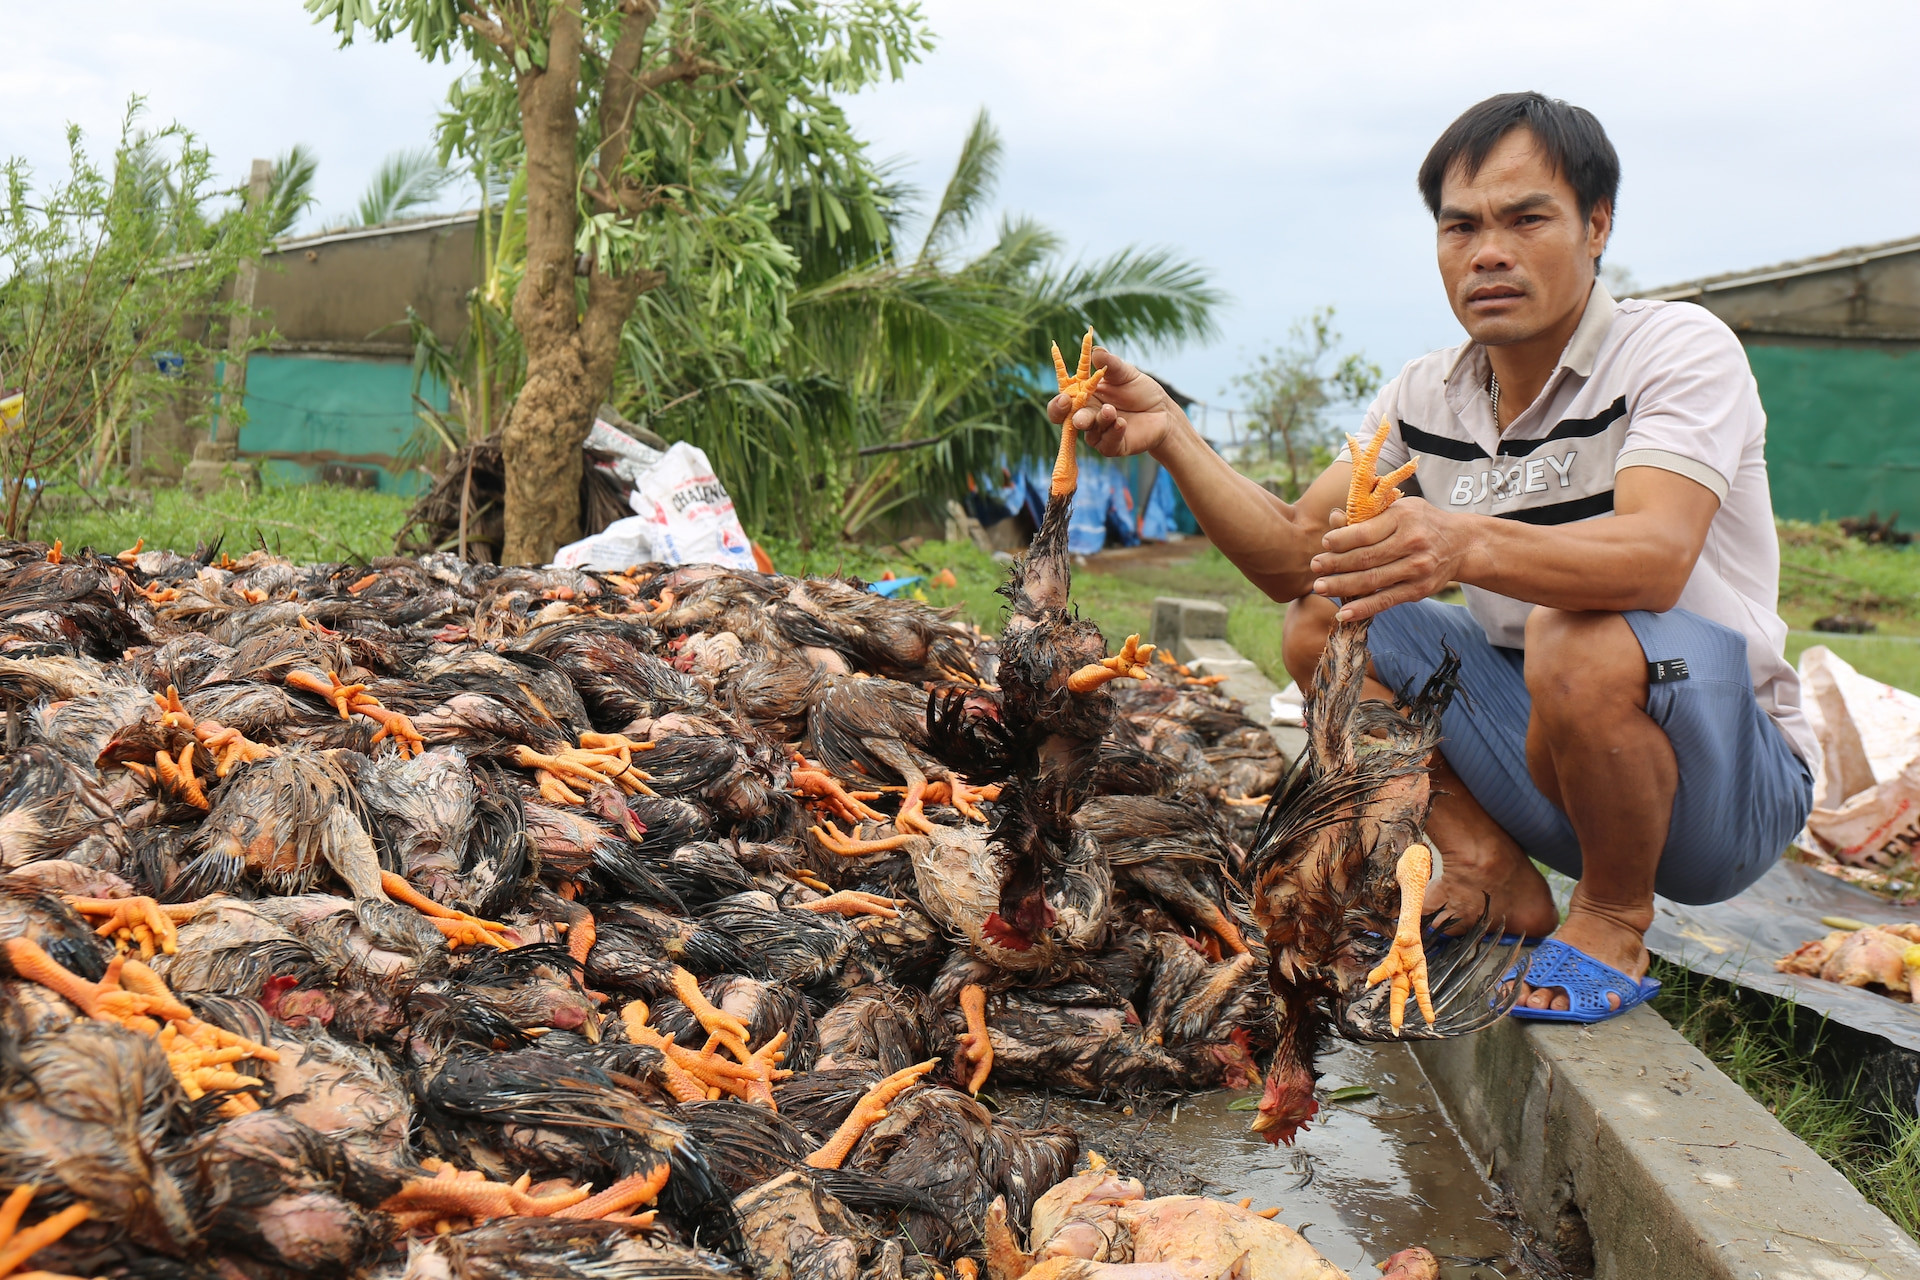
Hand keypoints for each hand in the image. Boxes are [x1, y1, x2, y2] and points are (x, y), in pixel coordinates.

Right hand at [1046, 347, 1185, 457]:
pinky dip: (1113, 433)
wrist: (1162, 410)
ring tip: (1110, 411)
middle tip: (1080, 417)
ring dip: (1099, 422)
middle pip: (1069, 422)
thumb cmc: (1139, 390)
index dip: (1059, 404)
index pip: (1063, 404)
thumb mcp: (1125, 372)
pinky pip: (1107, 444)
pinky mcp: (1114, 446)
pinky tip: (1121, 424)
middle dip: (1075, 418)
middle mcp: (1088, 417)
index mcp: (1084, 398)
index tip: (1065, 398)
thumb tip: (1095, 349)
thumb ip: (1109, 363)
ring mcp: (1099, 433)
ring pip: (1090, 434)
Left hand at [1310, 498, 1470, 621]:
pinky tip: (1342, 613)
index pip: (1365, 532)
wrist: (1462, 544)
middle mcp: (1412, 543)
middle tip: (1314, 567)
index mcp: (1403, 518)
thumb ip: (1368, 515)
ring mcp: (1417, 569)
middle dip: (1335, 564)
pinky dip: (1363, 609)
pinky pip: (1386, 601)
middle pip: (1365, 558)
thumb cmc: (1421, 522)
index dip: (1341, 540)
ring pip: (1372, 580)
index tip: (1324, 544)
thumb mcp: (1400, 508)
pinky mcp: (1419, 590)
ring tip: (1320, 588)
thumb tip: (1334, 519)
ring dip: (1342, 586)